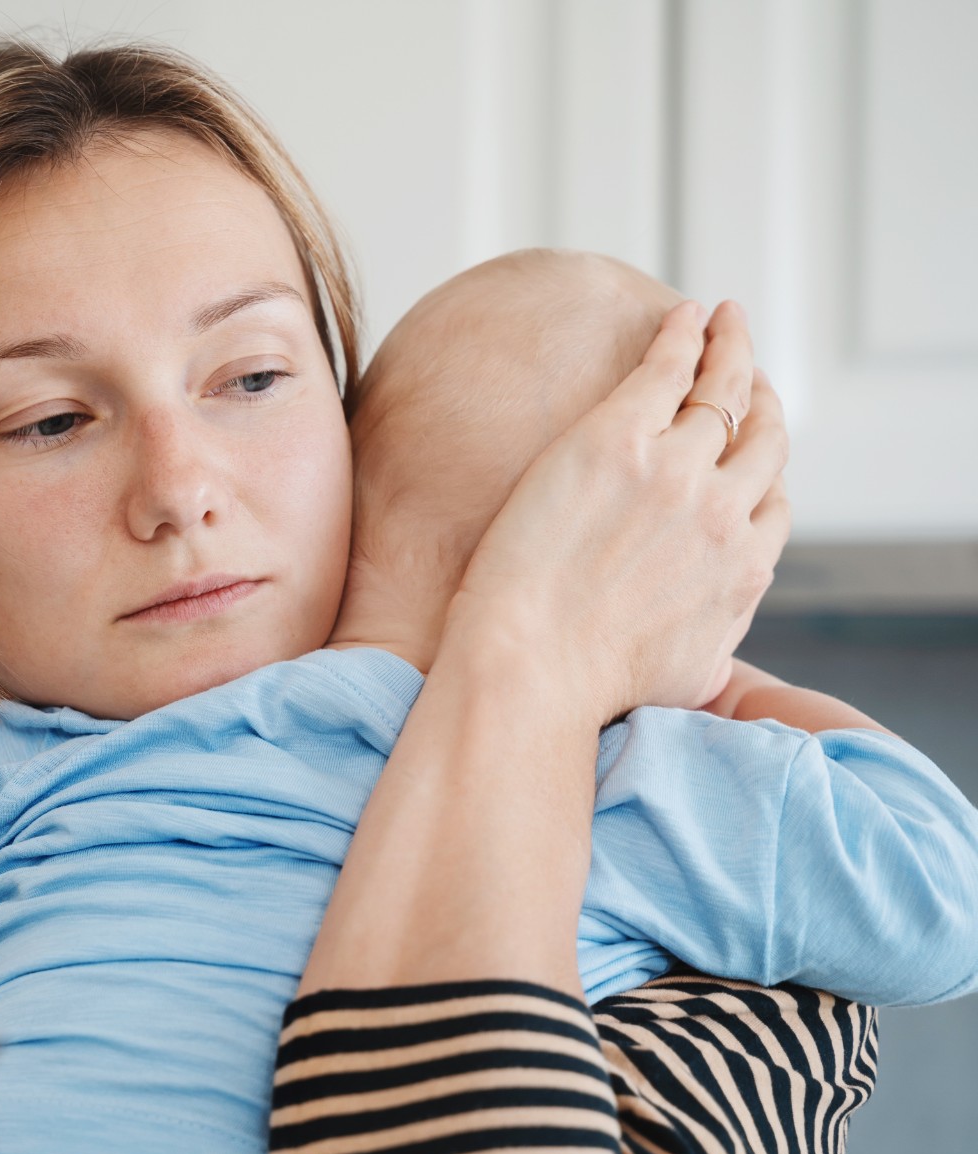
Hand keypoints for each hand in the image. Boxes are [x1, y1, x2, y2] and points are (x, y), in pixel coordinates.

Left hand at [448, 300, 790, 725]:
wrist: (531, 670)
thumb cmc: (584, 689)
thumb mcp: (682, 681)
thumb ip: (712, 653)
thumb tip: (718, 662)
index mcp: (743, 571)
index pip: (774, 505)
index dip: (764, 471)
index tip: (750, 450)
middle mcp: (724, 514)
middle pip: (764, 438)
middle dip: (764, 398)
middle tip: (750, 366)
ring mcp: (676, 471)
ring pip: (724, 391)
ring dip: (732, 348)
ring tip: (727, 321)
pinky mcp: (616, 439)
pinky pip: (666, 369)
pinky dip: (685, 336)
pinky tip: (684, 313)